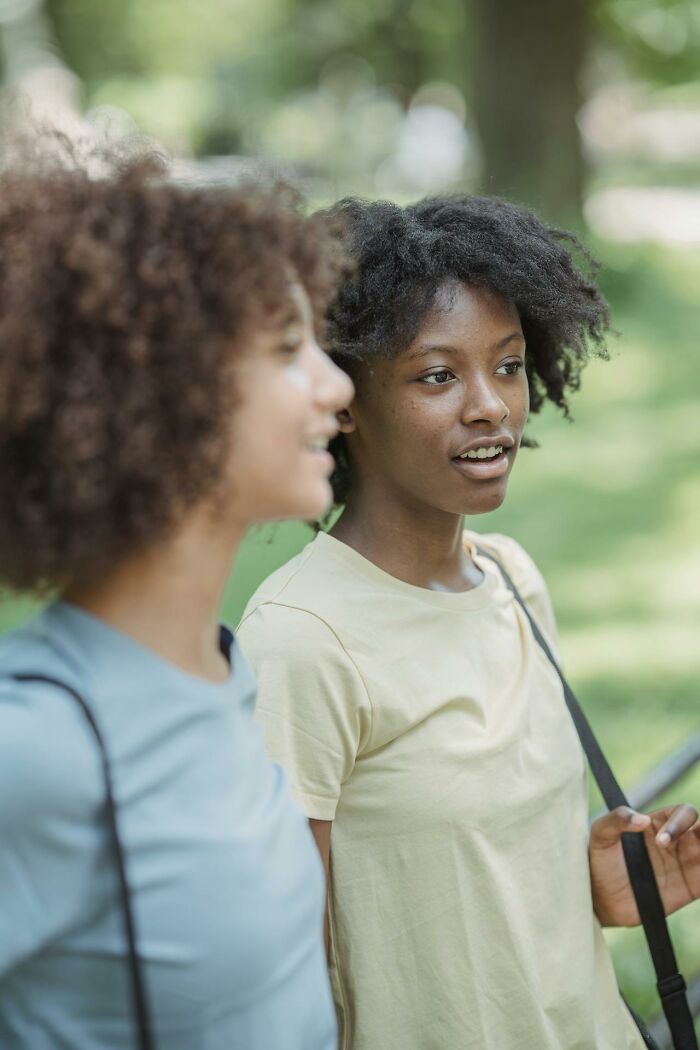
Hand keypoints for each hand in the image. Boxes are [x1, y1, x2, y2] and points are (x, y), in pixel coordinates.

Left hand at [589, 804, 699, 926]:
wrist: (601, 899)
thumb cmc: (599, 861)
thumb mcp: (600, 835)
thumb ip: (617, 819)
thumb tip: (643, 819)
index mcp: (659, 823)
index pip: (684, 813)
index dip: (680, 823)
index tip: (661, 842)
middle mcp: (678, 841)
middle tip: (696, 845)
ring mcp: (686, 864)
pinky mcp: (690, 888)